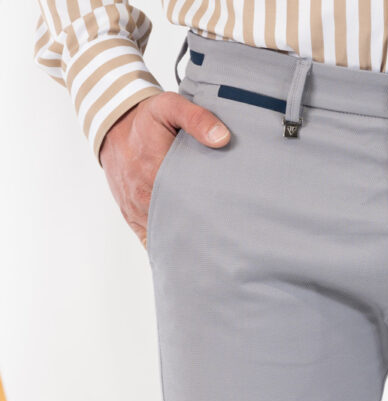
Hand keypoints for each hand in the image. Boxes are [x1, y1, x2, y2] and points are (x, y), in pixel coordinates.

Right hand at [99, 91, 230, 246]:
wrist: (112, 125)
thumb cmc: (145, 118)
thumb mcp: (170, 107)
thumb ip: (197, 118)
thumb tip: (222, 138)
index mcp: (156, 171)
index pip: (190, 203)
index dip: (211, 216)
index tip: (230, 225)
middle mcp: (144, 195)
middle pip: (179, 226)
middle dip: (202, 236)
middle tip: (228, 246)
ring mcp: (137, 209)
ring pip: (164, 237)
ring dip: (185, 246)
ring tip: (211, 258)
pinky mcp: (132, 216)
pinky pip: (149, 241)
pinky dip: (166, 251)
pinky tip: (185, 261)